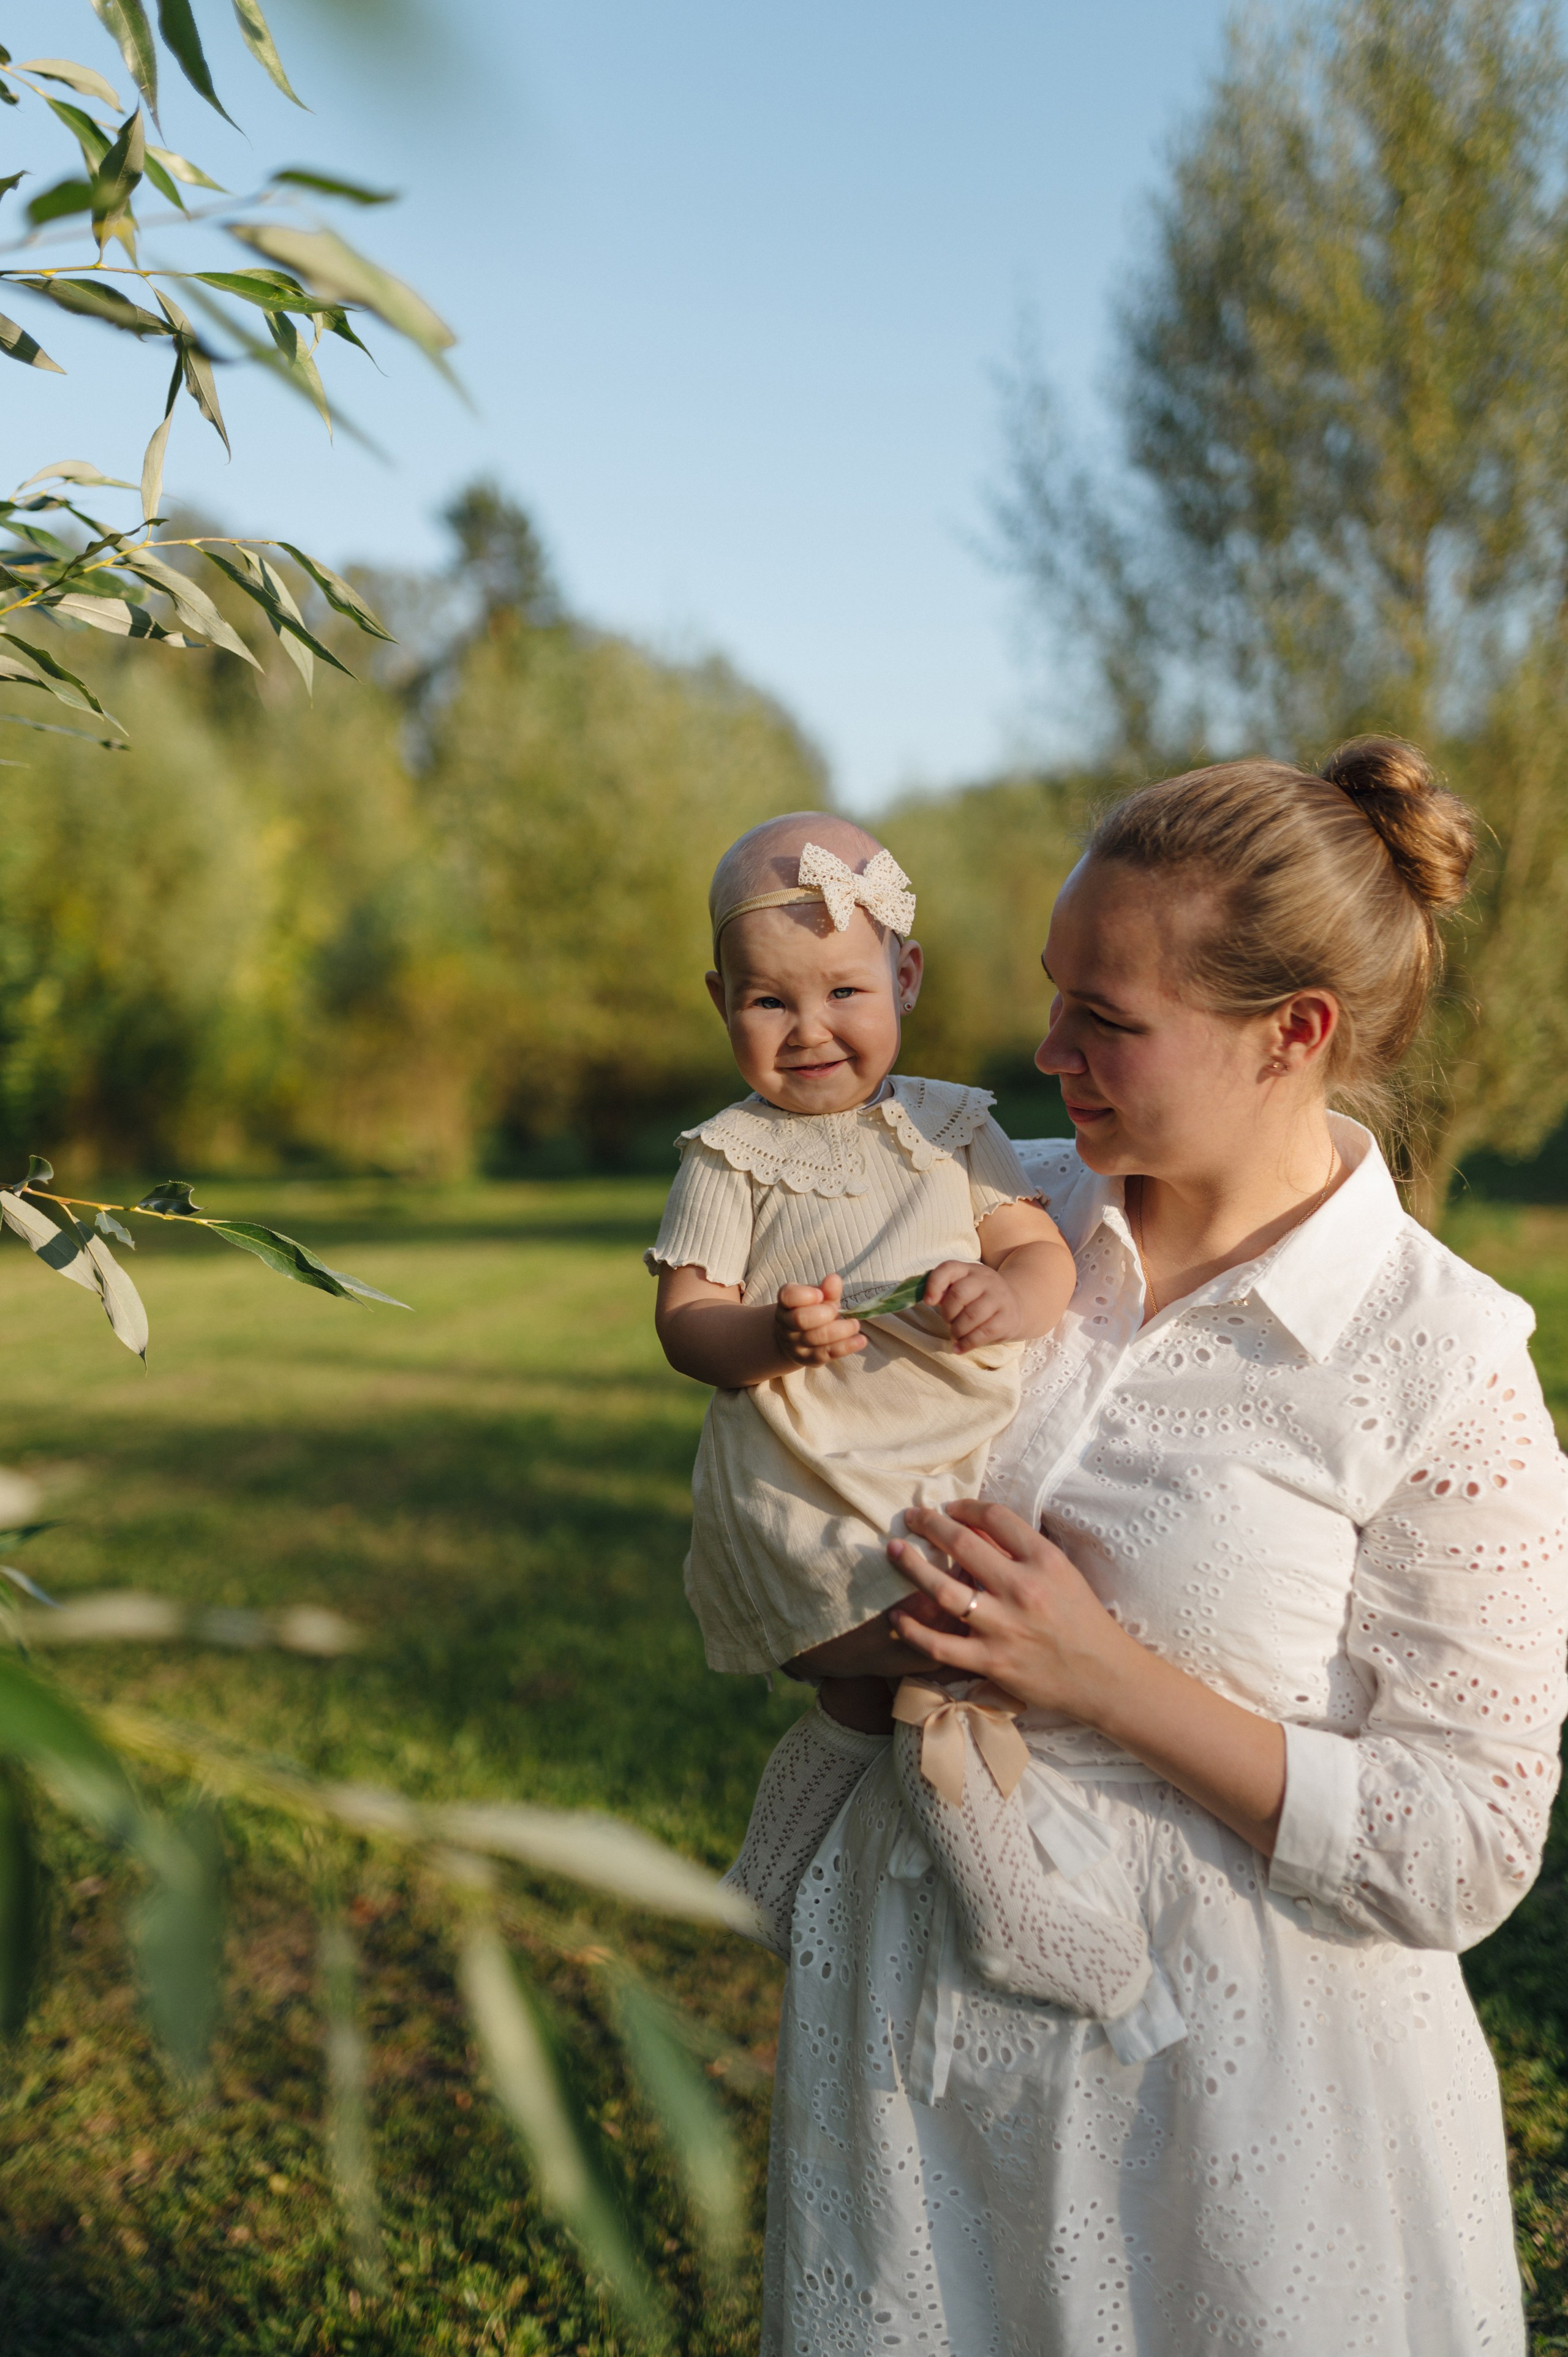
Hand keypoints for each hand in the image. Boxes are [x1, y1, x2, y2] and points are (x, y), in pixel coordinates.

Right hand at [774, 1272, 866, 1366]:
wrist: (798, 1340)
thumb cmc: (812, 1312)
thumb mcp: (819, 1298)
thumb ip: (827, 1289)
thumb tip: (834, 1279)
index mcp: (786, 1303)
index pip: (788, 1296)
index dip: (805, 1295)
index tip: (820, 1294)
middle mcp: (786, 1324)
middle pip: (801, 1319)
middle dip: (824, 1313)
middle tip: (837, 1311)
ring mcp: (795, 1344)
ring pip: (816, 1338)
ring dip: (840, 1330)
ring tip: (855, 1324)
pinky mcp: (809, 1360)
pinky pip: (827, 1354)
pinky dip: (846, 1346)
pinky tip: (861, 1340)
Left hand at [886, 1498, 1134, 1716]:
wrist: (1105, 1677)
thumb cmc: (1083, 1621)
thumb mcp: (1062, 1574)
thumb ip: (1022, 1551)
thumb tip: (975, 1528)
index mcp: (1045, 1561)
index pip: (996, 1518)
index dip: (966, 1507)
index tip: (951, 1508)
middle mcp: (1023, 1589)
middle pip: (963, 1544)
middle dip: (930, 1525)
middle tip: (912, 1517)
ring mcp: (1004, 1627)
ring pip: (944, 1590)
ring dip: (912, 1566)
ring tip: (894, 1550)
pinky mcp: (991, 1662)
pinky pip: (940, 1644)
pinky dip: (913, 1629)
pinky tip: (897, 1615)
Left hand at [924, 1259, 1024, 1351]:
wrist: (1016, 1305)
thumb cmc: (978, 1299)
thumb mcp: (963, 1287)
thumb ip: (944, 1291)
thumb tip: (929, 1299)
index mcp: (969, 1270)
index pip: (948, 1268)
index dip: (934, 1284)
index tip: (928, 1301)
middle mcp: (986, 1280)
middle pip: (959, 1294)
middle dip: (947, 1314)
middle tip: (948, 1322)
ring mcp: (999, 1298)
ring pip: (971, 1315)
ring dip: (957, 1330)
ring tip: (955, 1335)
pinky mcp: (1007, 1319)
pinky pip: (983, 1333)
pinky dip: (967, 1344)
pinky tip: (959, 1348)